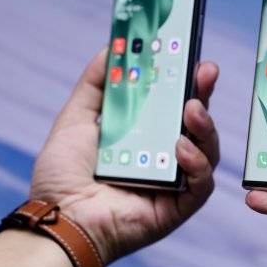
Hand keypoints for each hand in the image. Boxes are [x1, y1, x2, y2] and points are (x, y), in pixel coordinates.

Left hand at [31, 49, 219, 264]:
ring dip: (205, 126)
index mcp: (144, 136)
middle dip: (204, 94)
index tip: (189, 55)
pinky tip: (181, 148)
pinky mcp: (179, 206)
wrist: (59, 218)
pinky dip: (196, 163)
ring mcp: (174, 182)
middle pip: (196, 122)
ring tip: (192, 108)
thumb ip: (95, 84)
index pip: (173, 103)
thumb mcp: (76, 119)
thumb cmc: (63, 176)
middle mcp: (163, 156)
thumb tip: (112, 47)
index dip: (185, 80)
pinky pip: (201, 183)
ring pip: (206, 150)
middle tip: (206, 71)